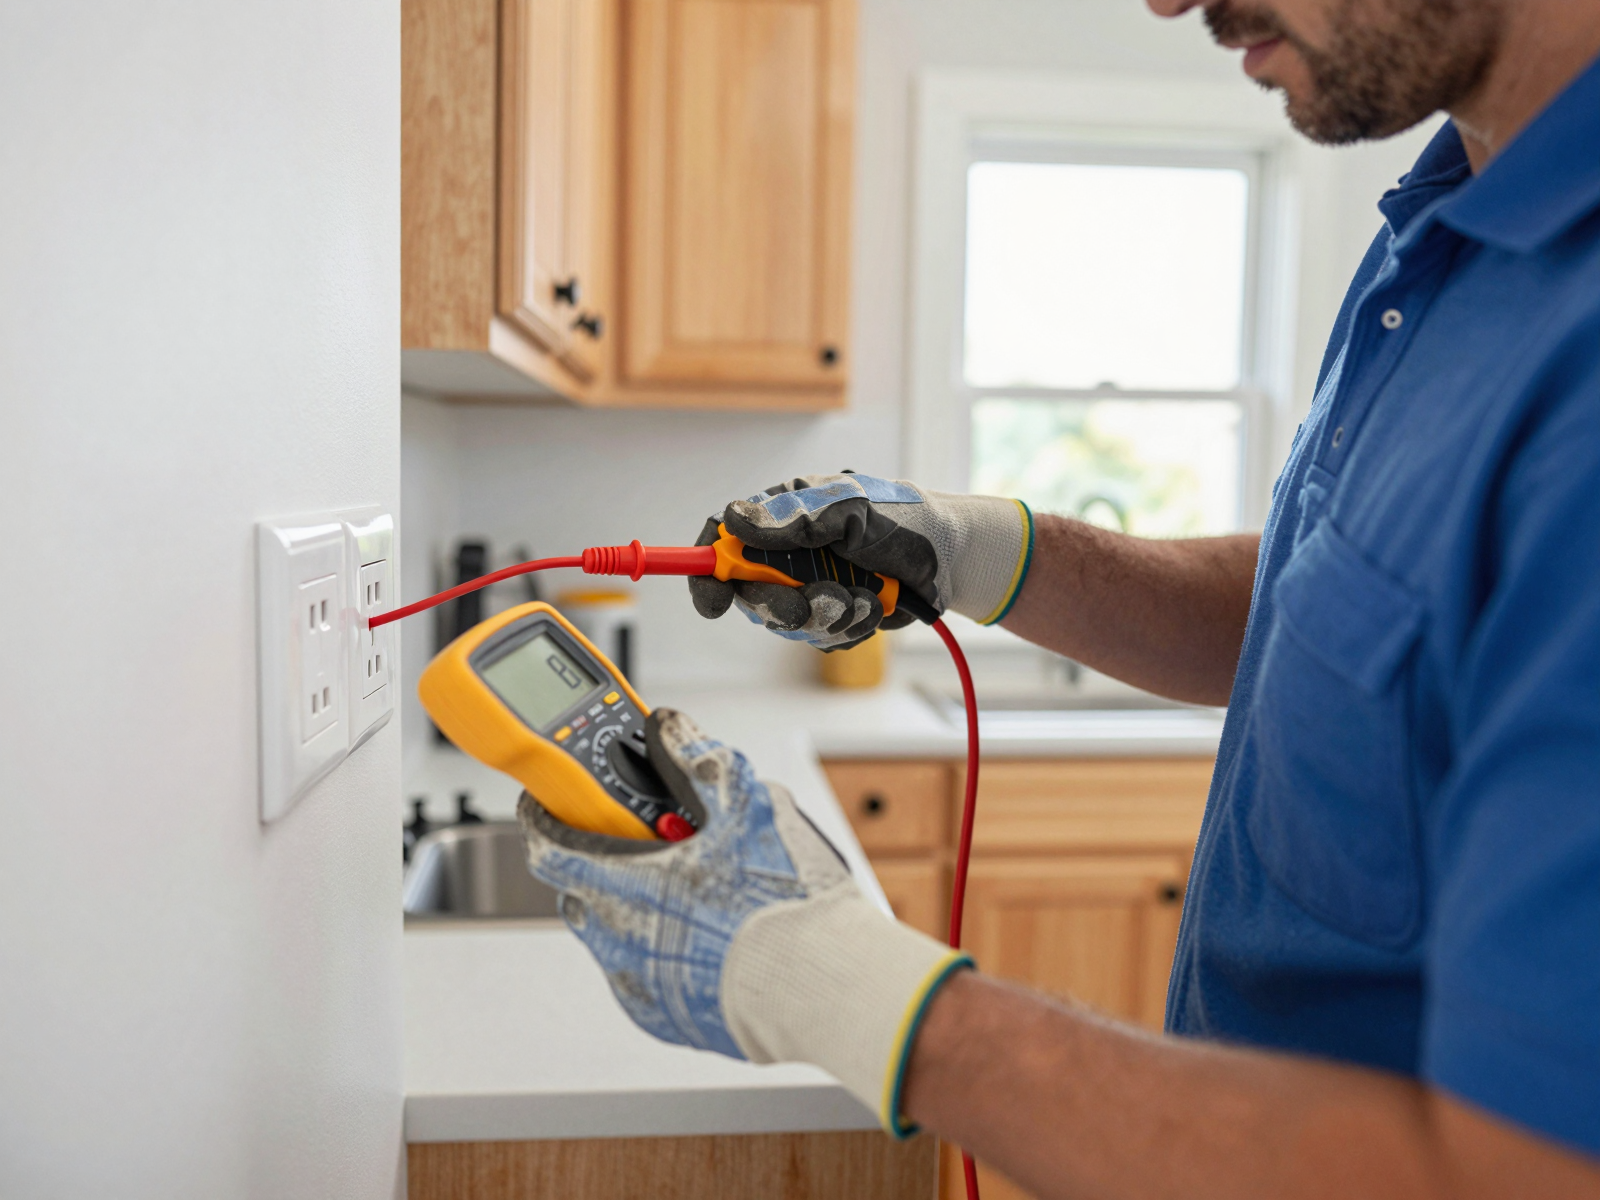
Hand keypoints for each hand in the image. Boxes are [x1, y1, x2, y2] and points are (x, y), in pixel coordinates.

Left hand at [519, 707, 970, 1132]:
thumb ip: (699, 759)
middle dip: (607, 862)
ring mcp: (640, 986)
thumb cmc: (783, 904)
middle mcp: (618, 943)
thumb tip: (672, 730)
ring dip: (639, 908)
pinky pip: (647, 975)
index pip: (548, 847)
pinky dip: (665, 951)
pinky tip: (712, 934)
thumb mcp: (747, 803)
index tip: (550, 803)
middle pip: (584, 890)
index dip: (544, 817)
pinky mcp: (667, 1019)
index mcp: (622, 887)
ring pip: (616, 934)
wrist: (825, 987)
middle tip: (653, 843)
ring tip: (698, 890)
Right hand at [687, 473, 1033, 649]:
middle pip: (749, 593)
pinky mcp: (833, 615)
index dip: (708, 570)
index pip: (724, 539)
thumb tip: (733, 521)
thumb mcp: (851, 510)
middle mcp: (789, 553)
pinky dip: (847, 630)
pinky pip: (820, 639)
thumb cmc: (906, 520)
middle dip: (781, 606)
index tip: (713, 599)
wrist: (954, 558)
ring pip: (787, 623)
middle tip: (818, 603)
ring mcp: (810, 586)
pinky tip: (872, 608)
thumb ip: (793, 520)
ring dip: (827, 618)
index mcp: (784, 517)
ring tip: (864, 597)